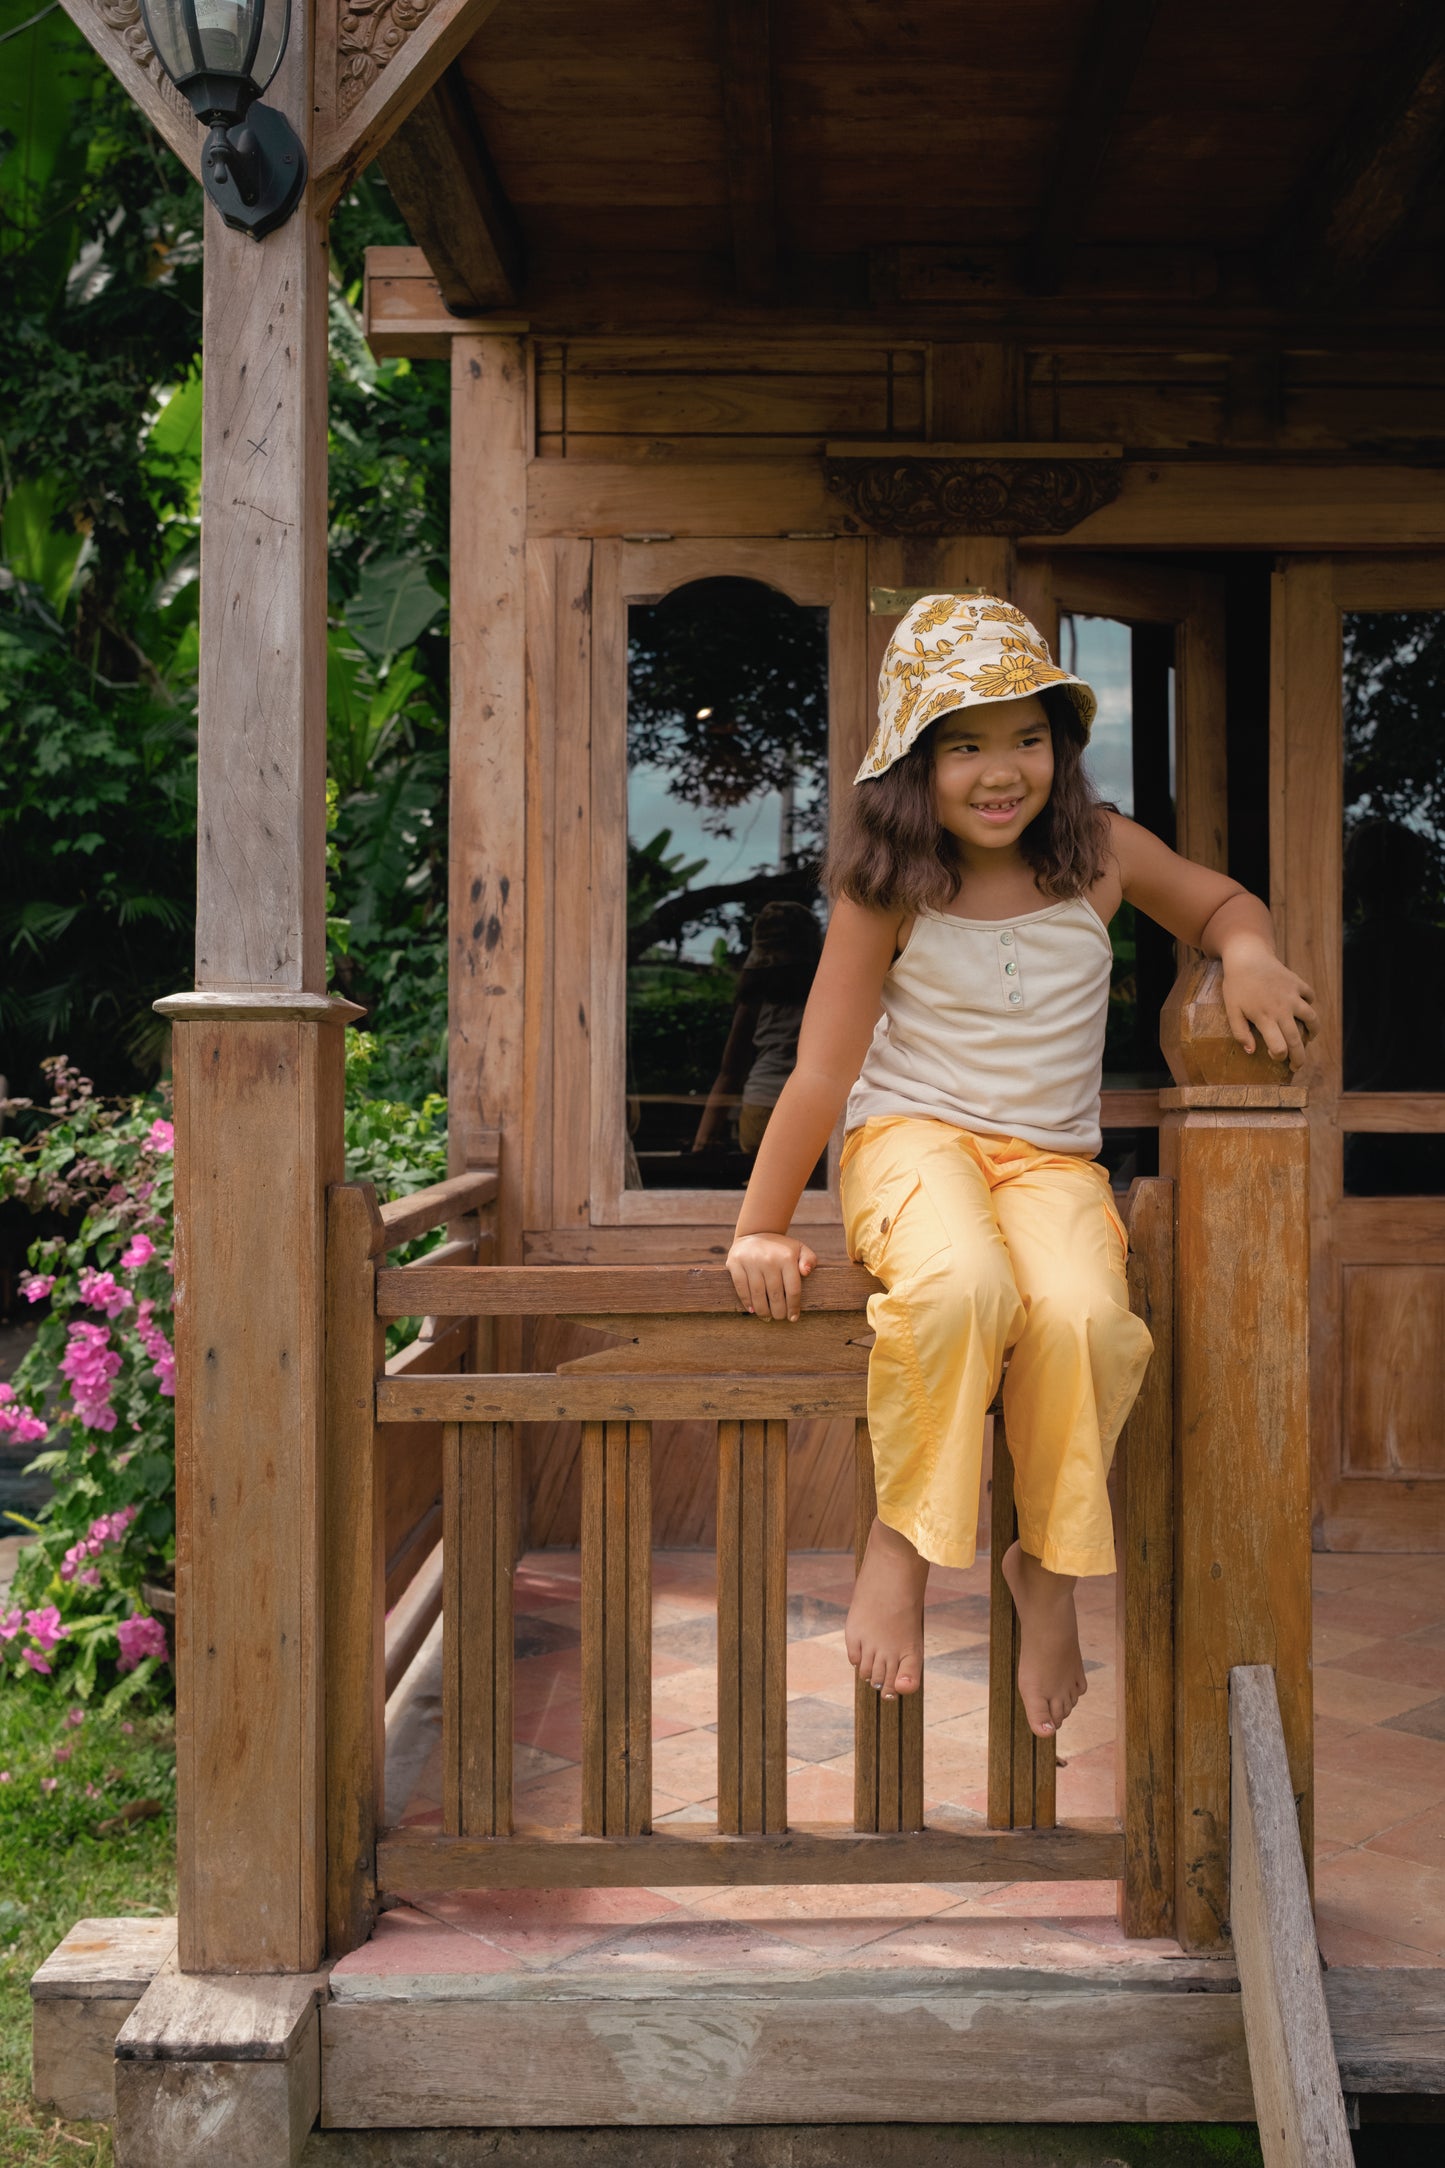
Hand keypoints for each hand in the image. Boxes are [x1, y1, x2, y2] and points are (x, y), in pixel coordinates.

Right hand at [727, 1232, 816, 1320]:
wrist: (756, 1232)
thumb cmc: (781, 1248)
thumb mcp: (799, 1249)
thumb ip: (809, 1260)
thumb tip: (806, 1272)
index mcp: (787, 1257)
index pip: (793, 1289)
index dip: (793, 1307)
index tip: (793, 1318)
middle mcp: (769, 1259)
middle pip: (775, 1294)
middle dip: (778, 1311)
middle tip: (779, 1318)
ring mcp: (751, 1261)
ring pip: (757, 1294)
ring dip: (763, 1310)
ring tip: (767, 1317)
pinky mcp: (735, 1263)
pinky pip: (741, 1288)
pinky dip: (747, 1301)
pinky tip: (752, 1310)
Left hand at [1221, 941, 1318, 1067]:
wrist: (1247, 956)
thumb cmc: (1236, 985)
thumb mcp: (1232, 1010)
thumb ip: (1240, 1033)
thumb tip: (1252, 1052)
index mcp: (1265, 1018)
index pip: (1279, 1047)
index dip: (1279, 1057)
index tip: (1276, 1056)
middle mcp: (1282, 1009)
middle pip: (1296, 1040)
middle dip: (1299, 1058)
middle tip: (1297, 1065)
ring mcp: (1292, 996)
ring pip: (1312, 1019)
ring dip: (1313, 1031)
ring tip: (1309, 1038)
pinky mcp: (1297, 983)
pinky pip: (1310, 996)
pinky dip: (1309, 1004)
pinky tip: (1304, 1010)